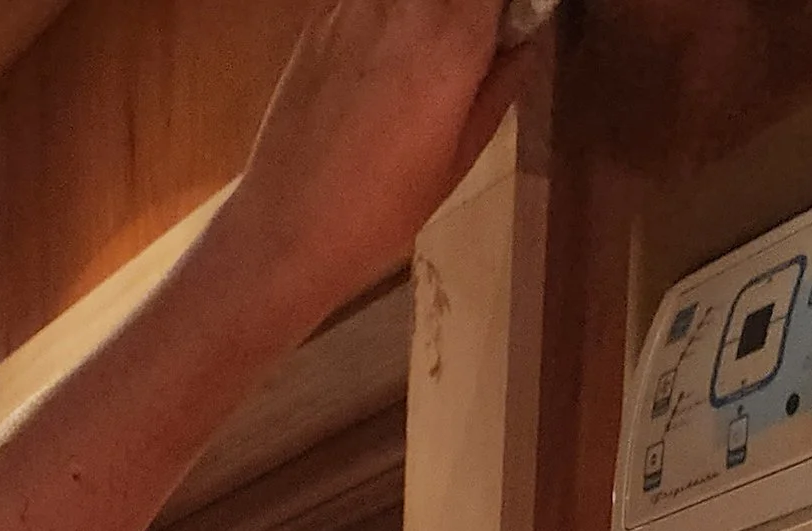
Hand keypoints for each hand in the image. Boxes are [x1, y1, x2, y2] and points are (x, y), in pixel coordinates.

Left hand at [214, 0, 530, 330]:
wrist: (288, 227)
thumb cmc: (383, 211)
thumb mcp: (458, 159)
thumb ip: (498, 87)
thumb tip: (523, 43)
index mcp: (455, 38)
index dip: (504, 6)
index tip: (507, 25)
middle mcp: (407, 2)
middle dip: (464, 13)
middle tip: (467, 45)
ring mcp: (357, 3)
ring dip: (423, 17)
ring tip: (418, 64)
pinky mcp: (320, 17)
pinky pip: (368, 2)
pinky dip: (385, 19)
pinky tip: (376, 69)